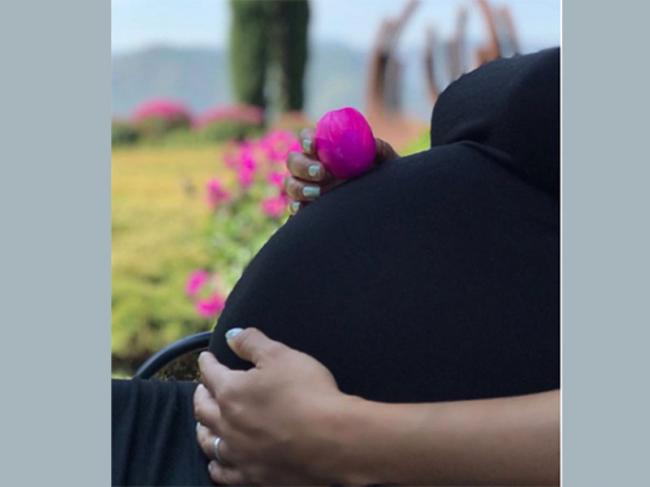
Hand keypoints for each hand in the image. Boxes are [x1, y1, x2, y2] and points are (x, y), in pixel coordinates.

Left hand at [193, 328, 357, 484]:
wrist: (332, 440)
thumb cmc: (308, 393)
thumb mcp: (281, 355)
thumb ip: (252, 342)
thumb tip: (231, 335)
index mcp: (231, 392)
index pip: (211, 374)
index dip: (207, 363)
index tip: (206, 358)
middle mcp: (227, 424)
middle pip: (203, 408)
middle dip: (201, 394)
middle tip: (202, 388)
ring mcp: (238, 454)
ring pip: (208, 442)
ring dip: (203, 429)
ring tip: (204, 423)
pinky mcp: (252, 476)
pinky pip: (223, 473)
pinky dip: (216, 464)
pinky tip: (217, 462)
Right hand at [285, 128, 397, 212]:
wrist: (382, 206)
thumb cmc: (382, 178)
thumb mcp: (387, 163)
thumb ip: (380, 150)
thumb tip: (372, 144)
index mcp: (326, 150)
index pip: (307, 139)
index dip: (306, 139)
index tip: (314, 146)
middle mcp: (311, 167)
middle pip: (293, 161)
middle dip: (303, 165)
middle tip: (320, 172)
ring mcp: (306, 187)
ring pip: (290, 184)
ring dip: (298, 187)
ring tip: (317, 193)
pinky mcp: (307, 207)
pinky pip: (294, 207)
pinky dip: (295, 207)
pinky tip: (302, 209)